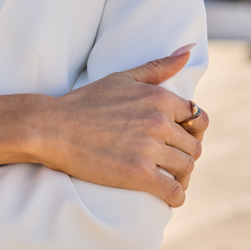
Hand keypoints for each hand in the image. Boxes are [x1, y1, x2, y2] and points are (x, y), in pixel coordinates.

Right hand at [38, 47, 208, 207]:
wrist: (52, 128)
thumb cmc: (83, 103)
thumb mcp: (122, 78)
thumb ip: (157, 67)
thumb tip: (188, 51)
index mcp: (159, 98)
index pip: (198, 119)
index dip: (192, 133)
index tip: (179, 142)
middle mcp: (159, 122)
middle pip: (194, 146)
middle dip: (185, 157)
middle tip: (171, 165)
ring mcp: (149, 148)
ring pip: (186, 168)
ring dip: (181, 178)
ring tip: (170, 182)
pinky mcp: (138, 174)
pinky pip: (173, 191)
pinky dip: (176, 197)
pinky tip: (169, 199)